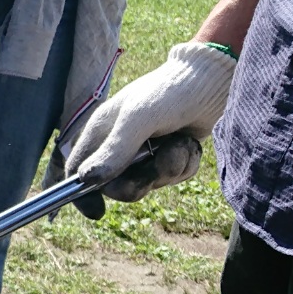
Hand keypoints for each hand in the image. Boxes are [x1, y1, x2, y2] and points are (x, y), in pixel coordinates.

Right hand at [64, 41, 235, 198]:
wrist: (215, 81)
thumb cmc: (171, 91)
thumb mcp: (140, 118)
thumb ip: (115, 149)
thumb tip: (87, 179)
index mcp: (101, 132)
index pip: (77, 170)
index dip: (81, 193)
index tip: (99, 212)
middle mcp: (118, 144)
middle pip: (116, 186)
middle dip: (143, 180)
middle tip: (162, 163)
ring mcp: (145, 152)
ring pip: (148, 183)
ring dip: (170, 168)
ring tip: (181, 142)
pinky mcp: (169, 155)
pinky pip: (171, 177)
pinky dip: (185, 165)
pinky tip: (190, 143)